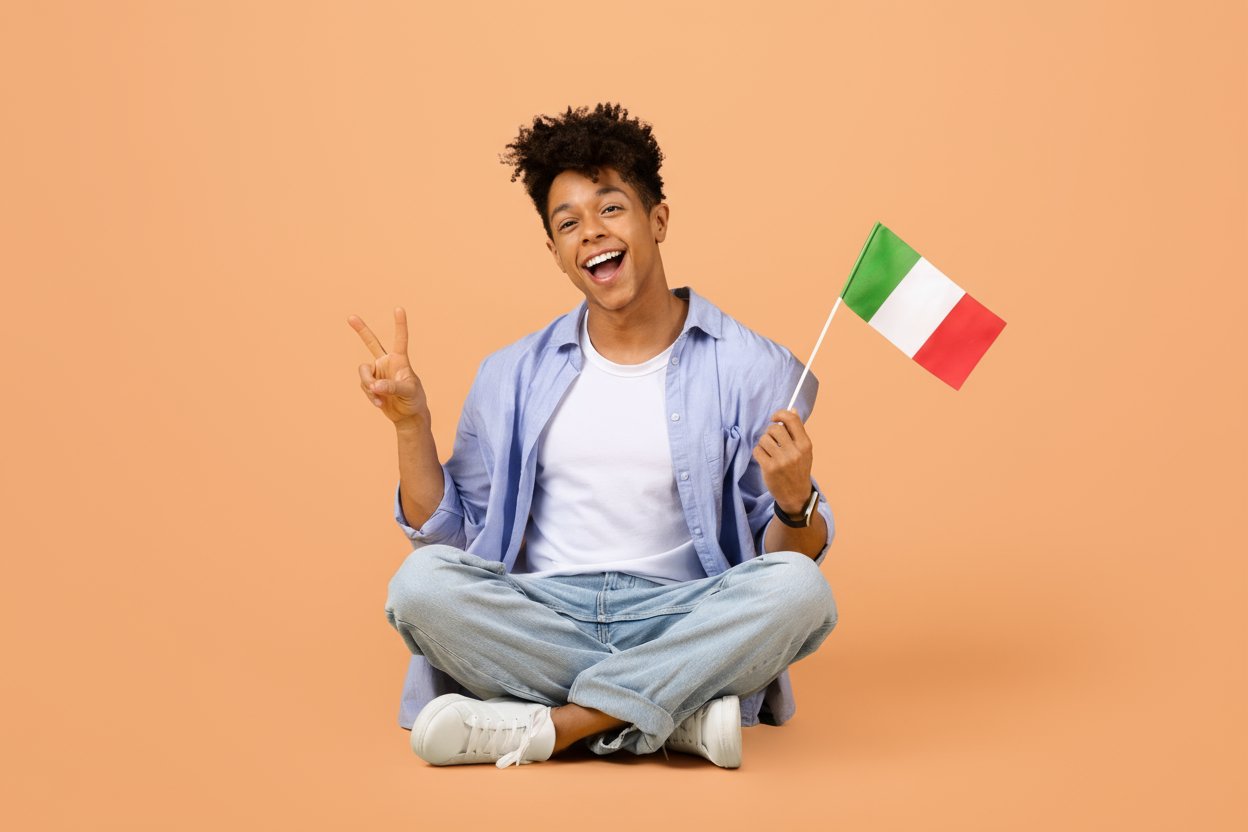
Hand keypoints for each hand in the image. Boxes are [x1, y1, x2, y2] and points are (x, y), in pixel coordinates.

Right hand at [347, 307, 429, 425]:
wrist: (407, 415)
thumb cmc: (413, 400)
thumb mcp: (407, 392)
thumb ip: (392, 387)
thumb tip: (375, 385)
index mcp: (400, 360)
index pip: (400, 340)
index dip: (399, 324)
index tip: (399, 308)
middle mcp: (387, 363)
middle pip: (372, 343)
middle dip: (361, 330)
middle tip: (350, 317)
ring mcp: (377, 372)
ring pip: (364, 372)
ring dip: (369, 386)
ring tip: (379, 398)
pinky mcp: (370, 383)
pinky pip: (364, 386)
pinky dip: (370, 396)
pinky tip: (379, 403)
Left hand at [752, 408, 814, 513]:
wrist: (796, 496)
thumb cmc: (798, 470)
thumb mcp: (804, 451)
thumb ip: (798, 431)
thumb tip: (792, 410)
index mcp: (805, 444)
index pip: (792, 419)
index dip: (780, 414)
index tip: (774, 418)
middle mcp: (794, 451)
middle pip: (775, 428)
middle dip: (769, 432)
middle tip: (771, 440)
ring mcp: (782, 460)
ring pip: (764, 439)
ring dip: (763, 443)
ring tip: (769, 451)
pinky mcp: (770, 468)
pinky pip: (757, 450)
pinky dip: (758, 452)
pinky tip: (764, 458)